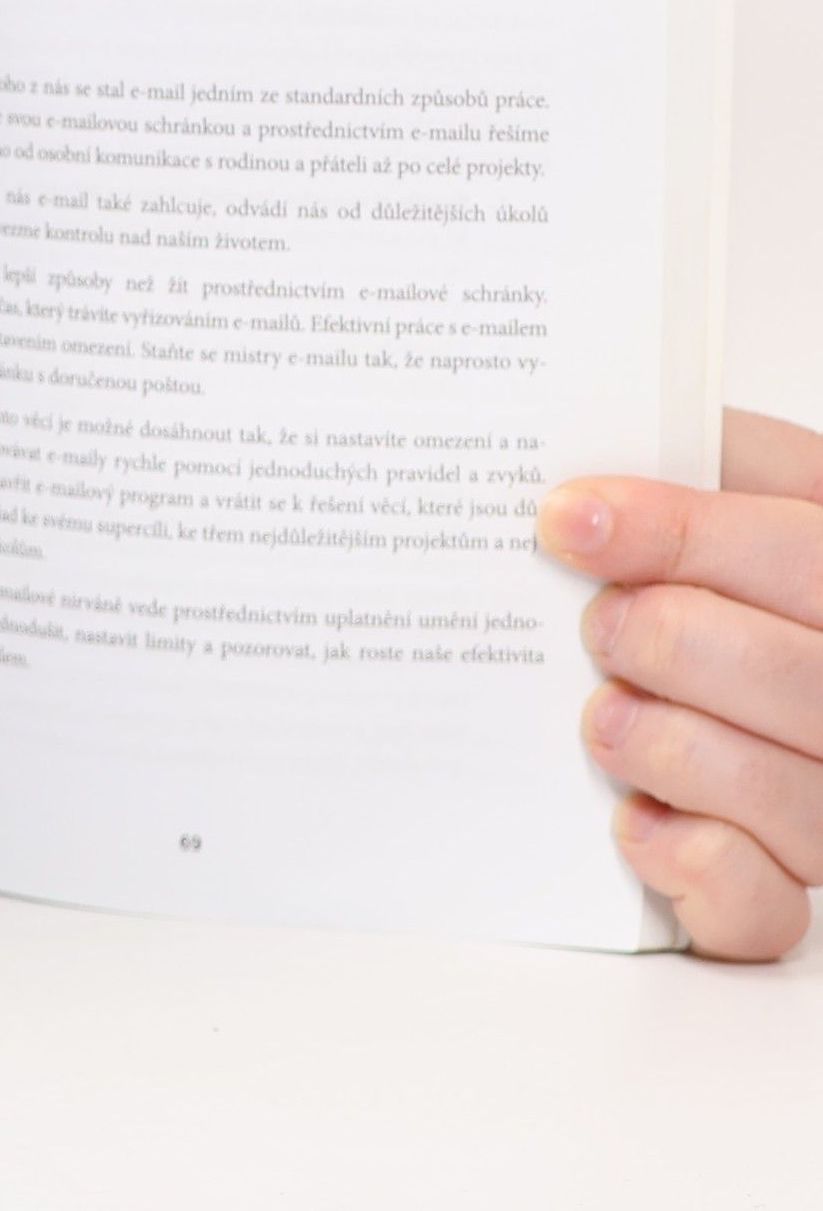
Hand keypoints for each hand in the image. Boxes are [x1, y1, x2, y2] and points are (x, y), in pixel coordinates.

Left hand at [540, 408, 822, 959]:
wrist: (673, 639)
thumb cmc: (688, 561)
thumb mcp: (708, 481)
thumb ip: (682, 458)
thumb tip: (583, 465)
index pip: (803, 551)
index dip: (685, 534)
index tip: (570, 519)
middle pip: (808, 679)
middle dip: (678, 642)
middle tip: (596, 625)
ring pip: (798, 795)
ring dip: (677, 748)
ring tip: (602, 718)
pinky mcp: (781, 891)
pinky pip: (767, 910)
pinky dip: (694, 867)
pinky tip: (633, 823)